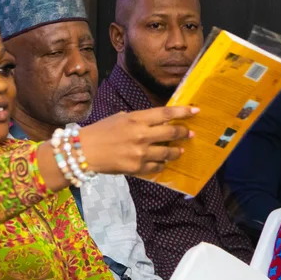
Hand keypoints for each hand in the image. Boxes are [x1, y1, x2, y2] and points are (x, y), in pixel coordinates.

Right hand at [79, 107, 197, 175]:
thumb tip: (156, 122)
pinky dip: (161, 164)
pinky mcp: (137, 168)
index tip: (195, 111)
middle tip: (189, 134)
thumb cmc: (101, 131)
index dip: (183, 112)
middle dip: (184, 133)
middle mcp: (142, 135)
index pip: (166, 114)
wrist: (84, 152)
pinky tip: (162, 162)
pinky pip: (157, 167)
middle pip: (172, 134)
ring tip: (179, 151)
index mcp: (137, 119)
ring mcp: (140, 153)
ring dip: (176, 152)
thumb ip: (139, 120)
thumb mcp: (121, 118)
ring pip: (168, 153)